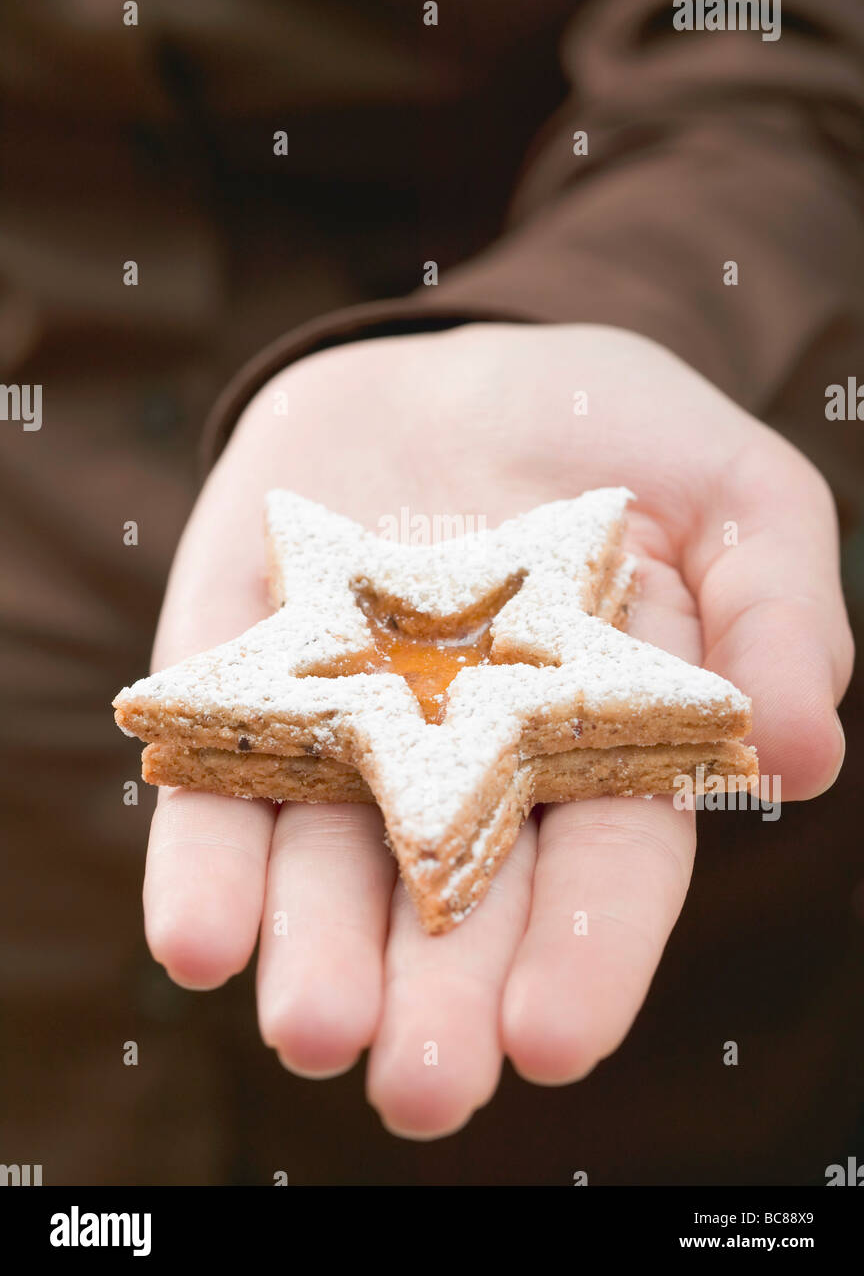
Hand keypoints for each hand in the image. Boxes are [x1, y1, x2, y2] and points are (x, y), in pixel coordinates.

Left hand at [141, 323, 851, 1137]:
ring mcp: (347, 724)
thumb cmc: (620, 432)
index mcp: (596, 745)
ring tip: (312, 1028)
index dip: (582, 949)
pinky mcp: (241, 678)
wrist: (465, 364)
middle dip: (439, 994)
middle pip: (456, 897)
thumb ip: (781, 613)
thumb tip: (806, 756)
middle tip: (422, 1088)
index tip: (551, 1038)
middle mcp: (466, 762)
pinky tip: (199, 939)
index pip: (601, 868)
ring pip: (329, 862)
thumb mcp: (739, 496)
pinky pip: (216, 782)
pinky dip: (205, 862)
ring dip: (316, 950)